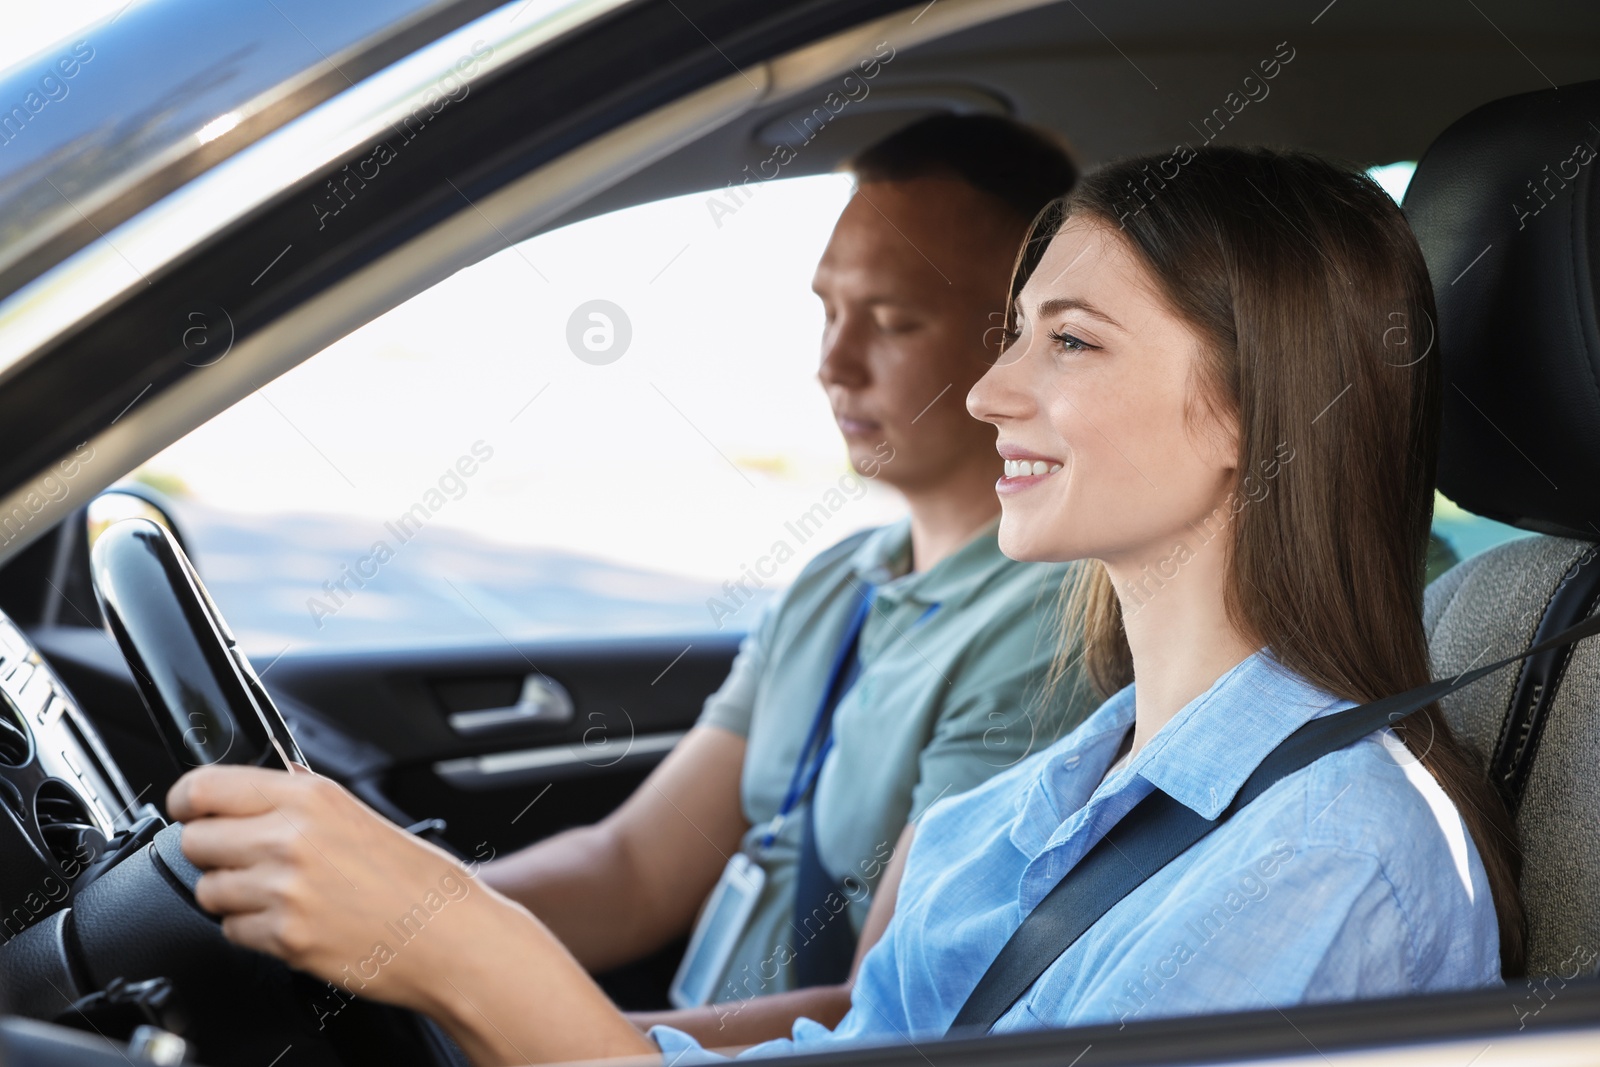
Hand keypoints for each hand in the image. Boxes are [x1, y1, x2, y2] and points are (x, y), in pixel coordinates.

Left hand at [167, 765, 655, 1063]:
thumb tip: (252, 792)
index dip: (187, 800)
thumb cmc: (419, 879)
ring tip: (281, 897)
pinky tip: (294, 924)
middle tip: (247, 860)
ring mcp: (283, 890)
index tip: (187, 809)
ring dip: (233, 896)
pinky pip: (233, 932)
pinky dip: (254, 932)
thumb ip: (300, 801)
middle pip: (195, 840)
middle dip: (214, 853)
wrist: (452, 934)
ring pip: (209, 891)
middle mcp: (290, 837)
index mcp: (309, 797)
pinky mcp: (283, 938)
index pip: (205, 787)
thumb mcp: (358, 815)